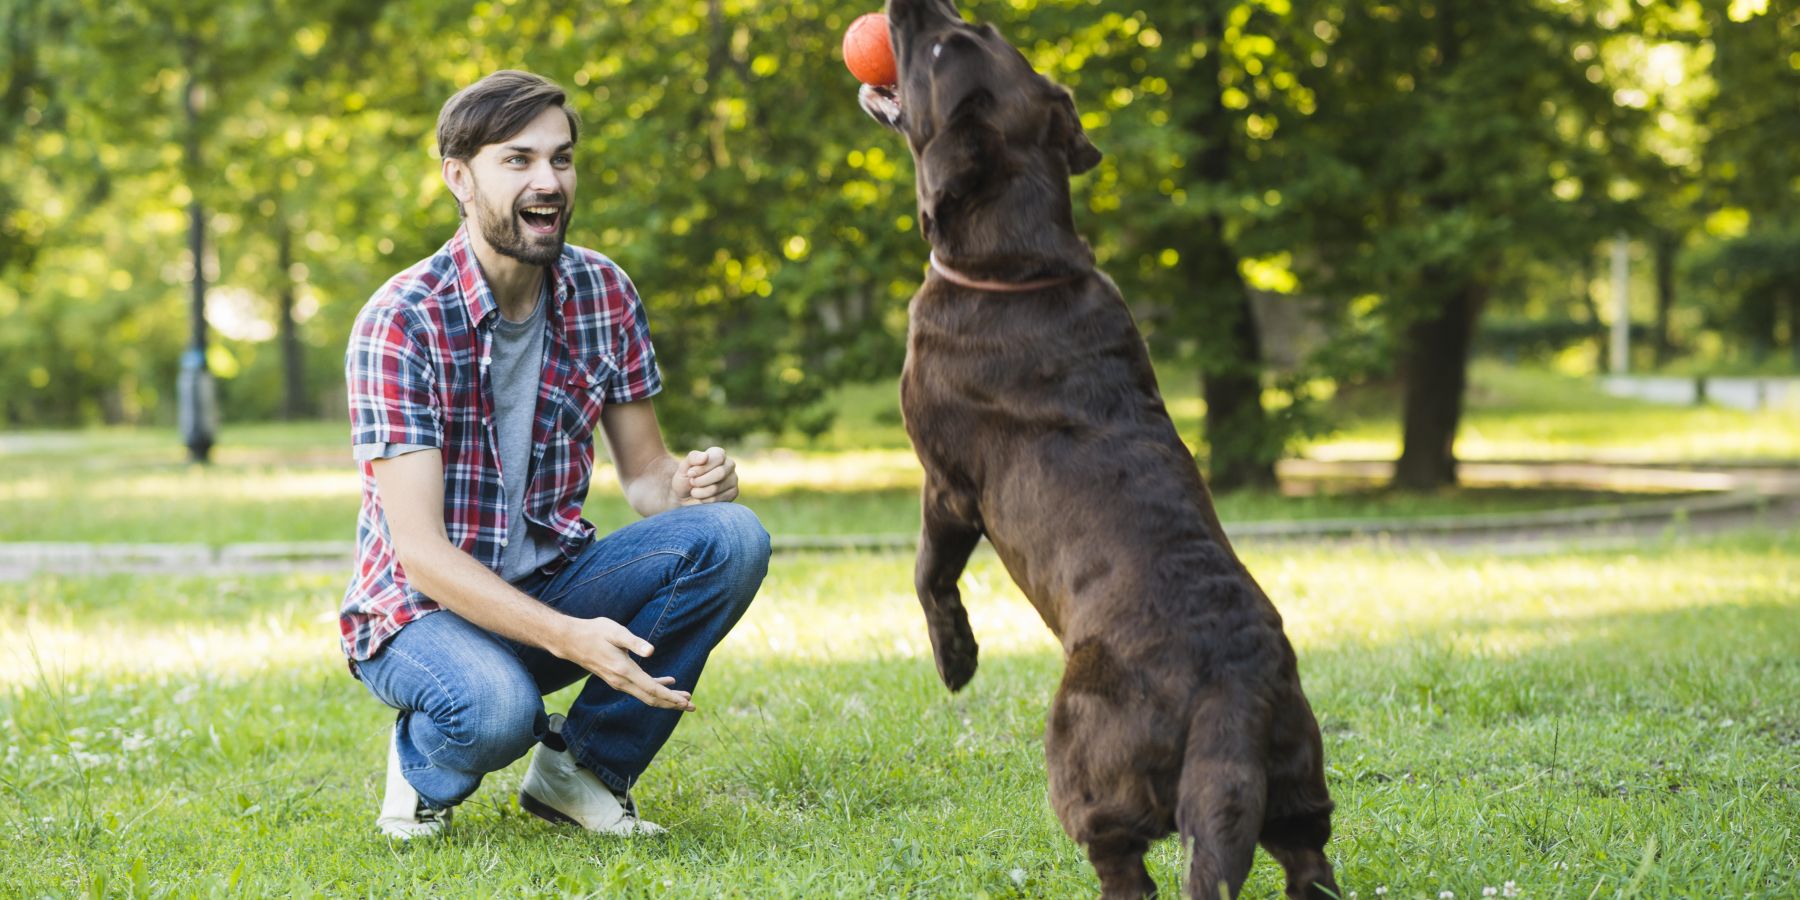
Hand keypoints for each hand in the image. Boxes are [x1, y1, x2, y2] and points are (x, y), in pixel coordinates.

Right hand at [554, 617, 694, 710]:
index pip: (652, 689)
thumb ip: (634, 642)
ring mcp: (618, 682)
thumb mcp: (615, 631)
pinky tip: (668, 681)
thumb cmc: (594, 632)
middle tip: (692, 706)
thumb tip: (651, 651)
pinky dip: (655, 687)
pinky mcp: (617, 678)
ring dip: (666, 697)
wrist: (570, 641)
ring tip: (685, 698)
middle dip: (672, 703)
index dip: (670, 697)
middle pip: (651, 698)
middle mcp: (621, 681)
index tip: (686, 702)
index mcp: (624, 671)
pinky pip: (640, 688)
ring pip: (646, 695)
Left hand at [672, 446, 738, 504]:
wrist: (685, 496)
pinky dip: (705, 500)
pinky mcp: (733, 493)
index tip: (690, 473)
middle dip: (701, 481)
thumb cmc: (686, 478)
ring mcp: (733, 479)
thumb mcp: (684, 466)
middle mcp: (729, 464)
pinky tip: (703, 498)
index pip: (718, 458)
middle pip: (720, 473)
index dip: (702, 468)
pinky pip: (719, 499)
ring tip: (694, 491)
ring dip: (700, 492)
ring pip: (717, 488)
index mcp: (718, 454)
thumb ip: (692, 458)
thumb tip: (705, 456)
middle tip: (692, 483)